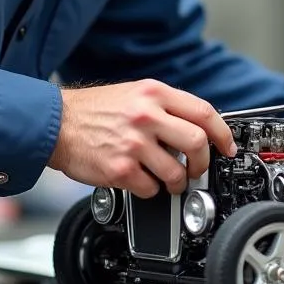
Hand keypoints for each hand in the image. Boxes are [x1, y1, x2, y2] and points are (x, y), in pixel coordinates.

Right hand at [47, 79, 237, 198]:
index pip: (204, 112)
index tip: (228, 147)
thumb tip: (198, 127)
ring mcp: (133, 143)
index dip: (222, 133)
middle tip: (196, 168)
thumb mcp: (134, 93)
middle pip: (197, 142)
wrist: (55, 123)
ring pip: (176, 171)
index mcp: (153, 93)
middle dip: (202, 162)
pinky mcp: (120, 169)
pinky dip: (151, 190)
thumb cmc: (94, 110)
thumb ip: (165, 106)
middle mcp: (146, 116)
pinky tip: (142, 181)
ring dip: (178, 182)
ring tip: (169, 180)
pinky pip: (150, 188)